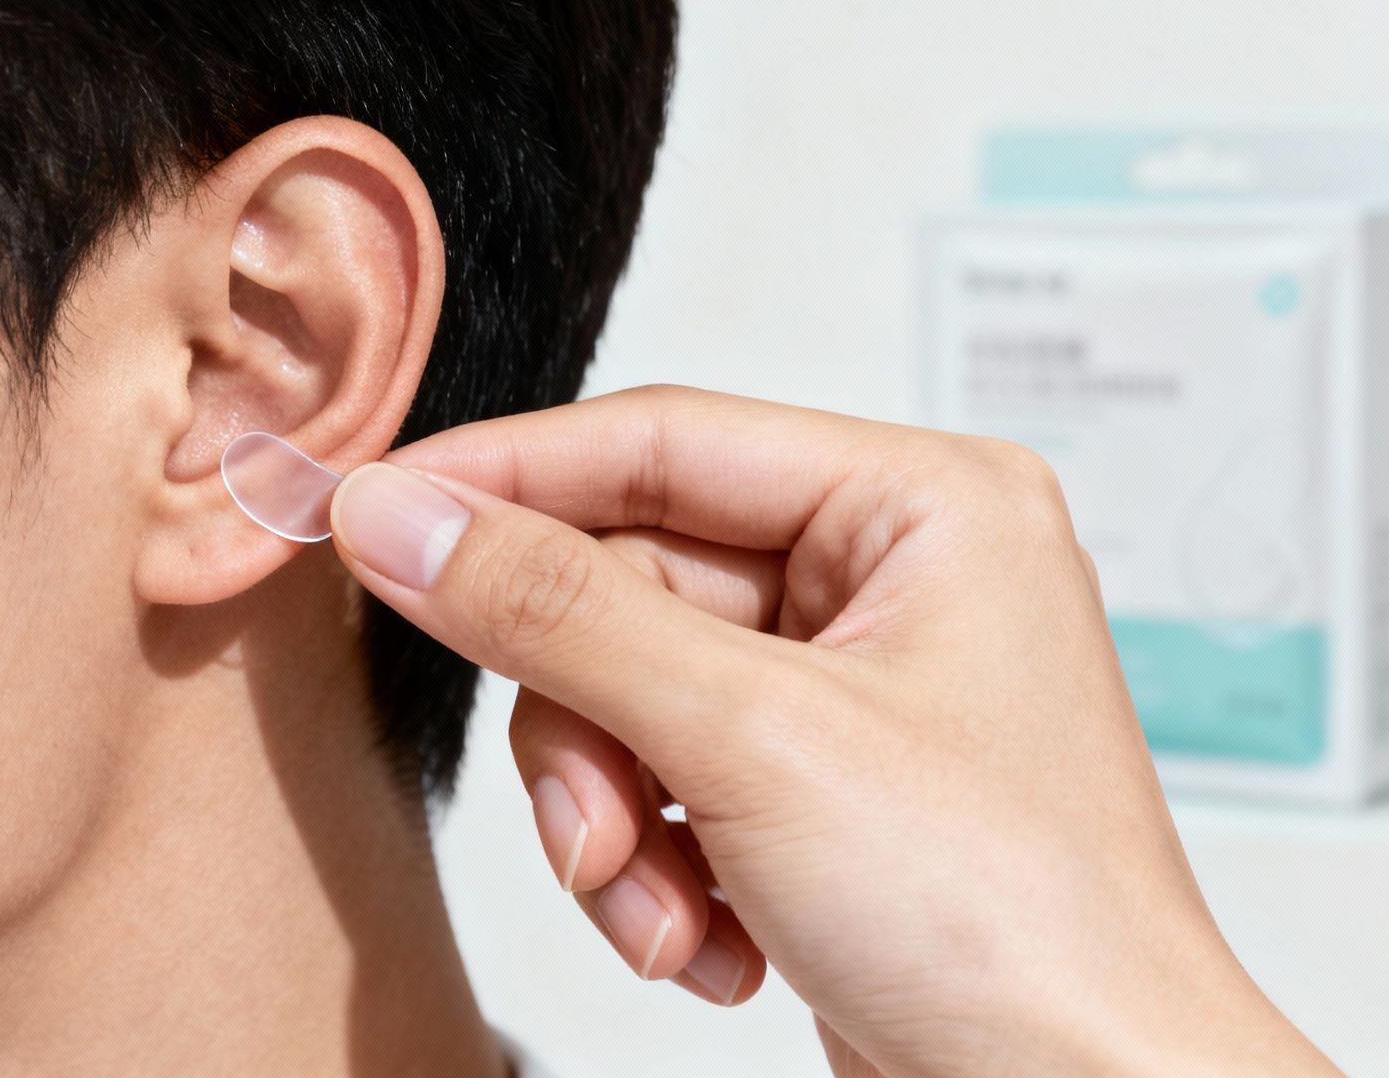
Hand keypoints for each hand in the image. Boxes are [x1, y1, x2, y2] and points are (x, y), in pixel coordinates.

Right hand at [326, 385, 1337, 1077]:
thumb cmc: (1015, 928)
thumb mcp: (753, 741)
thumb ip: (557, 613)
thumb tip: (402, 517)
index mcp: (922, 506)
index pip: (660, 441)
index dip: (503, 476)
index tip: (372, 510)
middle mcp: (887, 581)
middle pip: (626, 589)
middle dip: (589, 735)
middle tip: (591, 832)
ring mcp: (846, 692)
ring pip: (624, 696)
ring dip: (613, 823)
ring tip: (663, 917)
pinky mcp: (811, 790)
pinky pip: (660, 778)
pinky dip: (655, 871)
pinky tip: (714, 946)